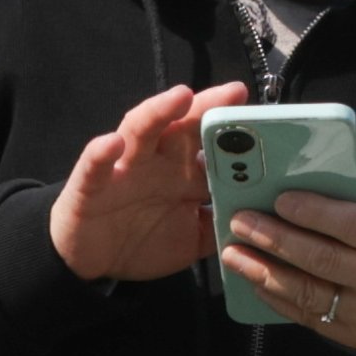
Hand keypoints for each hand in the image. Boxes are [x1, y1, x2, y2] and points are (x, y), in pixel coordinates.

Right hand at [48, 83, 247, 284]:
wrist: (94, 262)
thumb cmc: (144, 240)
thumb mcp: (192, 240)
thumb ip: (221, 226)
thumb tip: (260, 221)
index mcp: (182, 173)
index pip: (212, 144)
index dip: (236, 132)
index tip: (265, 119)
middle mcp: (155, 162)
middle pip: (182, 125)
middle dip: (207, 107)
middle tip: (234, 92)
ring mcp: (122, 168)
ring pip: (140, 130)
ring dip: (159, 111)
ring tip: (180, 96)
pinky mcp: (90, 184)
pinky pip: (94, 165)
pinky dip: (102, 153)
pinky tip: (112, 144)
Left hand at [220, 175, 355, 351]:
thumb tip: (354, 183)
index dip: (317, 213)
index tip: (282, 198)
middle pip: (325, 260)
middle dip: (277, 240)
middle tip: (241, 221)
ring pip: (311, 295)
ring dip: (265, 273)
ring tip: (234, 253)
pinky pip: (310, 318)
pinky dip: (278, 300)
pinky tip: (254, 280)